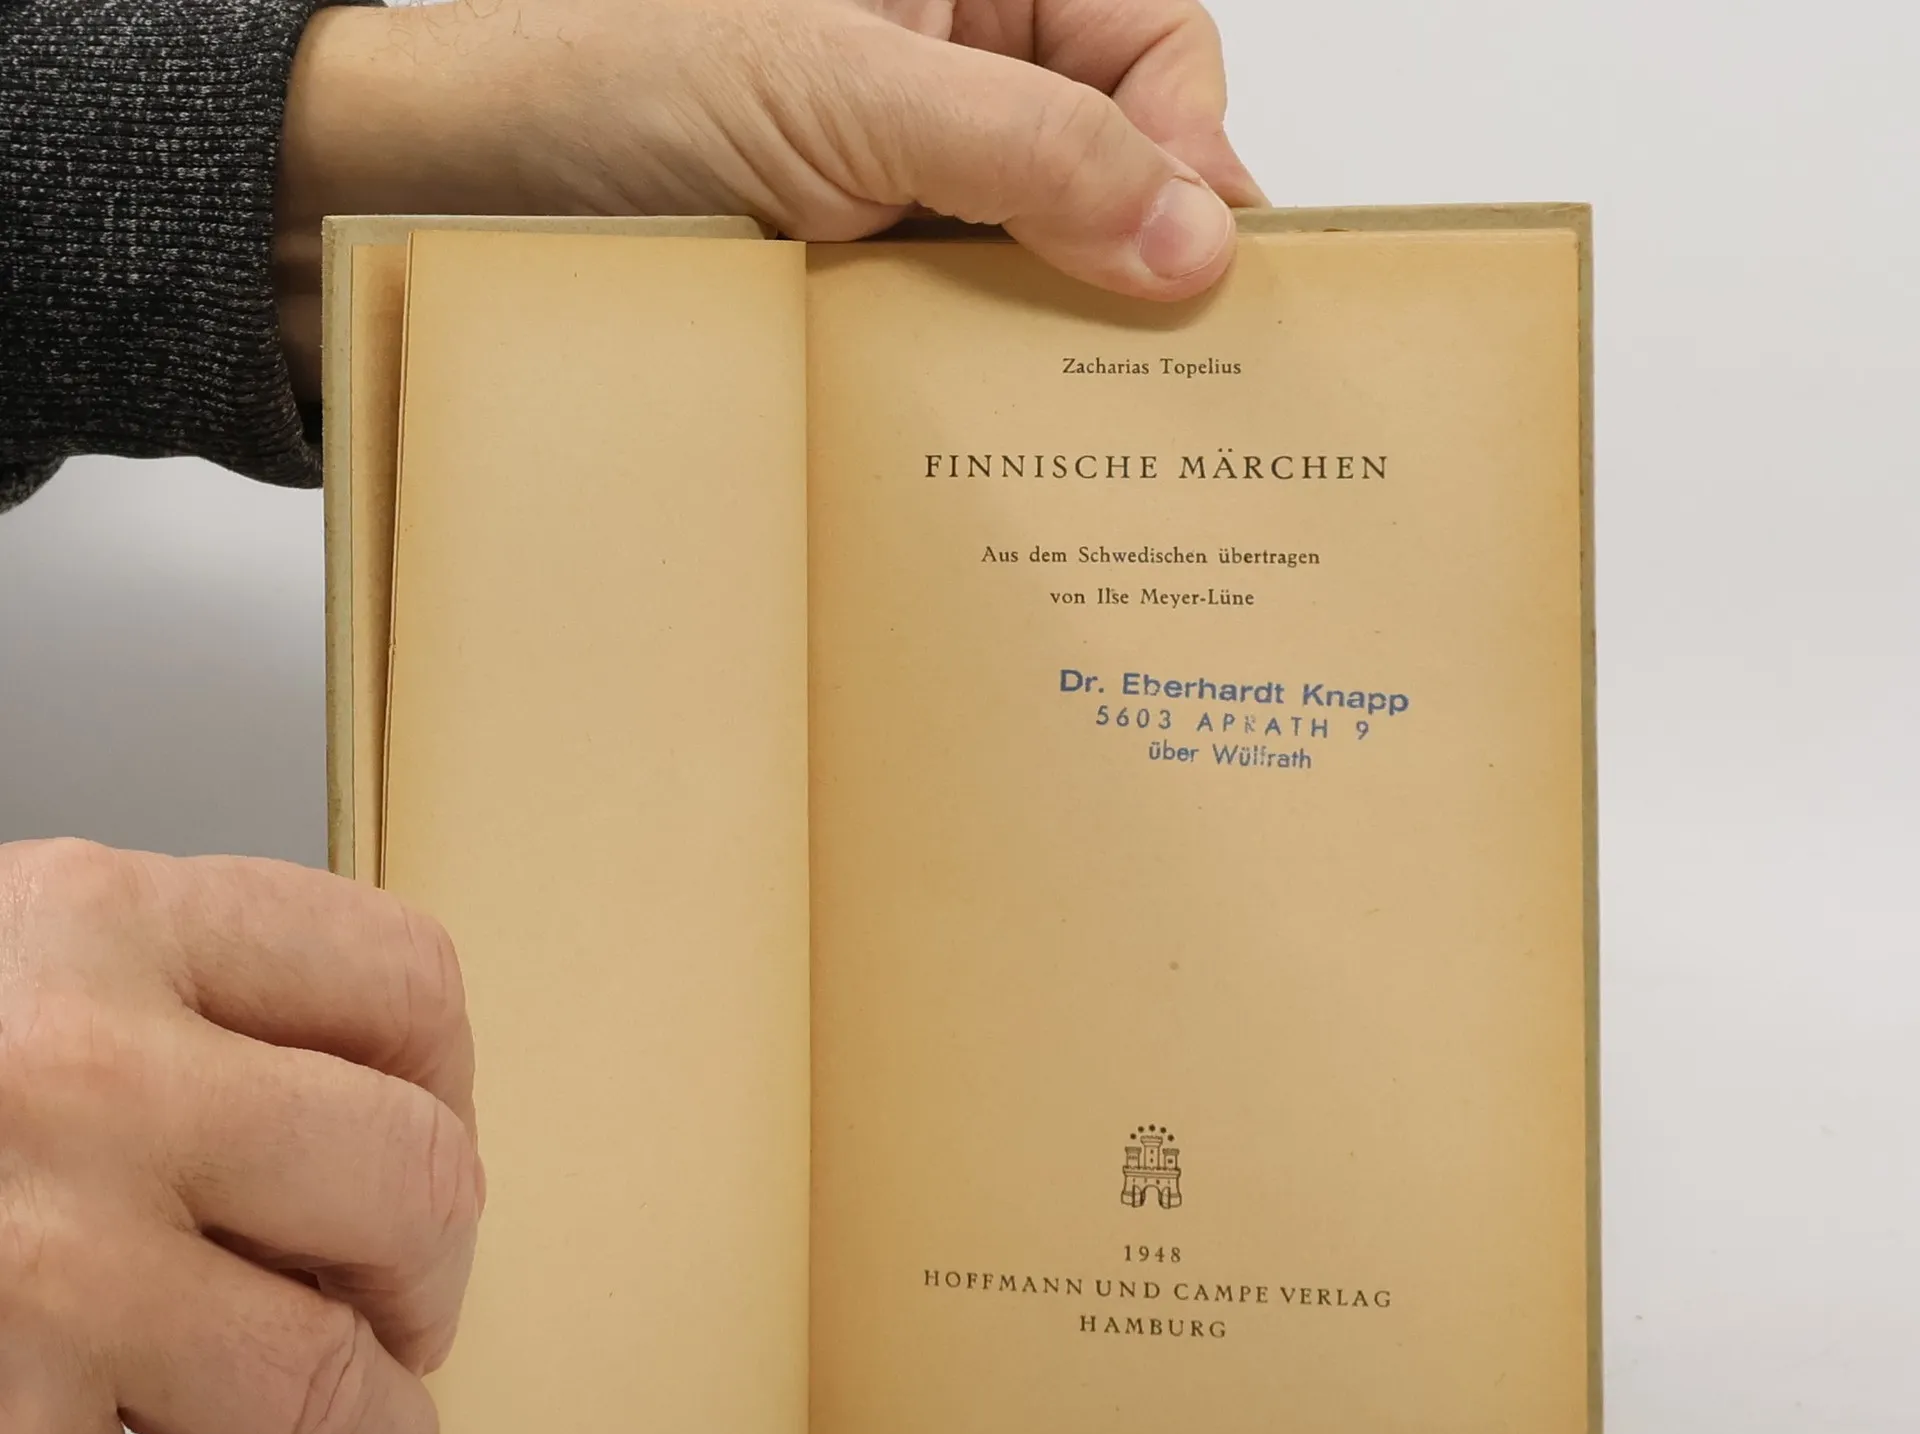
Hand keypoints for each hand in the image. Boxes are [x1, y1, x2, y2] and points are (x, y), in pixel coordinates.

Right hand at [0, 840, 480, 1433]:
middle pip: (417, 1184)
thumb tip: (359, 1124)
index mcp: (101, 927)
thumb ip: (167, 1005)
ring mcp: (29, 1269)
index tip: (424, 1146)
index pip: (404, 986)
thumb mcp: (1, 956)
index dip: (446, 1086)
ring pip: (327, 1386)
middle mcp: (83, 1081)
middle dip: (430, 1281)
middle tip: (397, 1321)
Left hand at [275, 0, 1266, 388]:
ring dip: (1067, 330)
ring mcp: (913, 186)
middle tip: (1169, 368)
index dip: (1193, 149)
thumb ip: (1032, 152)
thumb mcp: (846, 95)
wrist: (459, 193)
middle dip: (1142, 256)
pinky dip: (994, 371)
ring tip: (1085, 411)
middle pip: (1118, 162)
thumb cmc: (615, 88)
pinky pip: (974, 325)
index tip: (1203, 263)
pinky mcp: (870, 280)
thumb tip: (1198, 235)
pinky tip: (1000, 417)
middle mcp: (953, 76)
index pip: (1151, 46)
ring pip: (1053, 258)